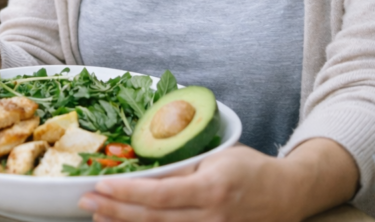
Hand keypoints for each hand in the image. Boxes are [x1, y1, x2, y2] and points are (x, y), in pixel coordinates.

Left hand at [78, 138, 357, 221]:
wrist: (288, 193)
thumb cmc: (250, 169)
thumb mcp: (216, 158)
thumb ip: (182, 169)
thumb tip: (141, 174)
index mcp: (211, 189)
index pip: (159, 195)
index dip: (126, 192)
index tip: (100, 184)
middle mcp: (212, 216)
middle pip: (154, 218)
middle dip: (116, 210)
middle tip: (86, 201)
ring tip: (99, 216)